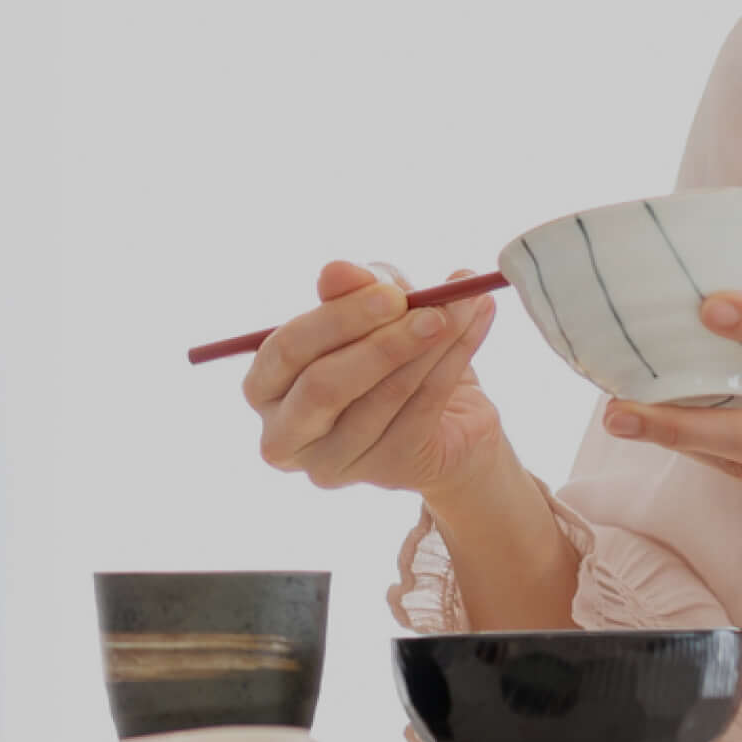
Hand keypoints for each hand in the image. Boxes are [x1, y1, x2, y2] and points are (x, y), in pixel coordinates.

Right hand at [240, 260, 510, 499]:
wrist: (447, 416)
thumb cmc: (390, 352)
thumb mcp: (372, 309)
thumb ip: (352, 288)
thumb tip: (338, 270)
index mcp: (266, 387)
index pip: (285, 351)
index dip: (337, 319)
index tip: (390, 292)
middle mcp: (286, 435)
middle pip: (324, 387)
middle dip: (382, 343)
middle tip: (431, 310)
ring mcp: (334, 463)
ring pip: (383, 397)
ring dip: (431, 347)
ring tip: (465, 306)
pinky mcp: (387, 471)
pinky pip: (423, 411)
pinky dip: (455, 361)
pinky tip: (475, 324)